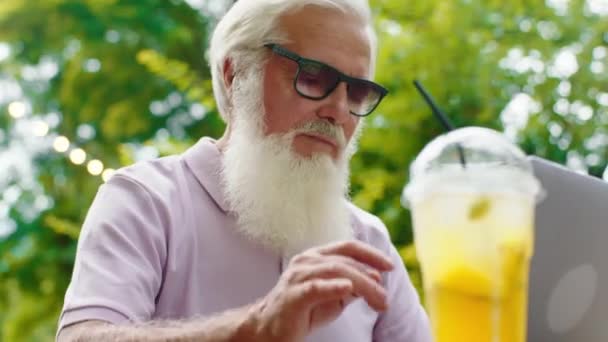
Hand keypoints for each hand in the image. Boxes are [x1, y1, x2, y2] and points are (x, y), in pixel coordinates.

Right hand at [251, 240, 393, 341]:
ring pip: (335, 271)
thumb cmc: (303, 310)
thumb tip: (376, 277)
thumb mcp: (334, 297)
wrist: (270, 329)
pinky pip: (315, 287)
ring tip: (378, 300)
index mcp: (316, 256)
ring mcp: (298, 276)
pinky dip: (333, 286)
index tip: (389, 266)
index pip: (347, 247)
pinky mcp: (293, 295)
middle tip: (385, 300)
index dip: (370, 254)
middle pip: (345, 262)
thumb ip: (353, 285)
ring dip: (361, 285)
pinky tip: (348, 288)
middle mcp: (307, 261)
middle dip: (370, 279)